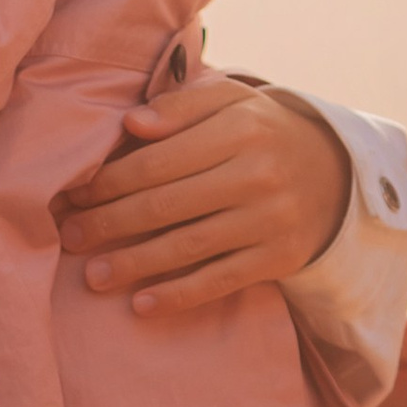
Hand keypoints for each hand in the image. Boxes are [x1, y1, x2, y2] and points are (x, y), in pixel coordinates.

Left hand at [54, 72, 350, 311]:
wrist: (335, 172)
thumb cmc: (261, 132)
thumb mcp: (230, 101)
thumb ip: (181, 105)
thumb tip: (132, 122)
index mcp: (240, 129)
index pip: (159, 160)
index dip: (110, 180)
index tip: (74, 193)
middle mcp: (258, 175)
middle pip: (167, 204)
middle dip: (110, 222)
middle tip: (70, 235)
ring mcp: (270, 220)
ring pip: (188, 245)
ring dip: (134, 264)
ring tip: (92, 275)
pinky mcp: (280, 258)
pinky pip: (221, 280)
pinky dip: (179, 295)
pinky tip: (142, 304)